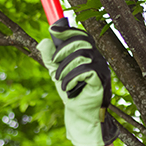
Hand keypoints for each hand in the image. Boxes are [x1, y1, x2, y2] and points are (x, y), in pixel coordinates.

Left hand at [37, 23, 118, 145]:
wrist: (80, 115)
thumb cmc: (71, 93)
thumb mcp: (56, 73)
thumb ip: (50, 58)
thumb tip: (43, 41)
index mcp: (88, 55)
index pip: (81, 36)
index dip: (68, 31)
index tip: (53, 30)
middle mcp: (98, 59)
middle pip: (81, 42)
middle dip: (63, 51)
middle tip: (53, 63)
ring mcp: (102, 69)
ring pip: (82, 55)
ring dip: (65, 68)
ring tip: (60, 81)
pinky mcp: (101, 80)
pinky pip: (86, 70)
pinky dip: (72, 78)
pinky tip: (68, 88)